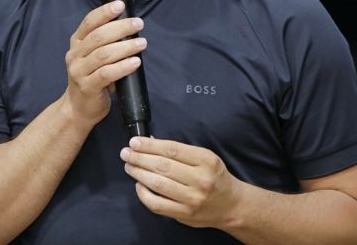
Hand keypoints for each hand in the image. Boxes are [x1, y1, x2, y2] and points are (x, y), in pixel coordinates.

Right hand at [62, 0, 145, 127]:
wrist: (78, 108)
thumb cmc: (92, 77)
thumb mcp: (93, 56)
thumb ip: (105, 42)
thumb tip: (131, 26)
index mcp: (76, 42)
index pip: (89, 22)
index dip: (105, 12)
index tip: (121, 5)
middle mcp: (75, 55)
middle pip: (99, 36)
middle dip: (121, 28)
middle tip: (138, 24)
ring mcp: (79, 71)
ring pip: (104, 54)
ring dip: (125, 47)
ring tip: (142, 43)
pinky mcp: (87, 87)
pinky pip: (107, 74)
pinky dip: (123, 67)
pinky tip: (135, 62)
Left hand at [121, 137, 241, 228]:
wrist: (231, 205)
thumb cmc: (214, 177)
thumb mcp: (204, 157)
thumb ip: (179, 151)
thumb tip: (150, 143)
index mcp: (206, 160)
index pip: (172, 150)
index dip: (150, 145)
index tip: (135, 142)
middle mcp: (200, 179)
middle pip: (163, 166)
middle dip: (140, 158)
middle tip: (126, 153)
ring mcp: (192, 198)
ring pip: (158, 184)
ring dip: (139, 173)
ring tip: (129, 166)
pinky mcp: (184, 214)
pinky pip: (157, 204)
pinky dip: (144, 194)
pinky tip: (138, 185)